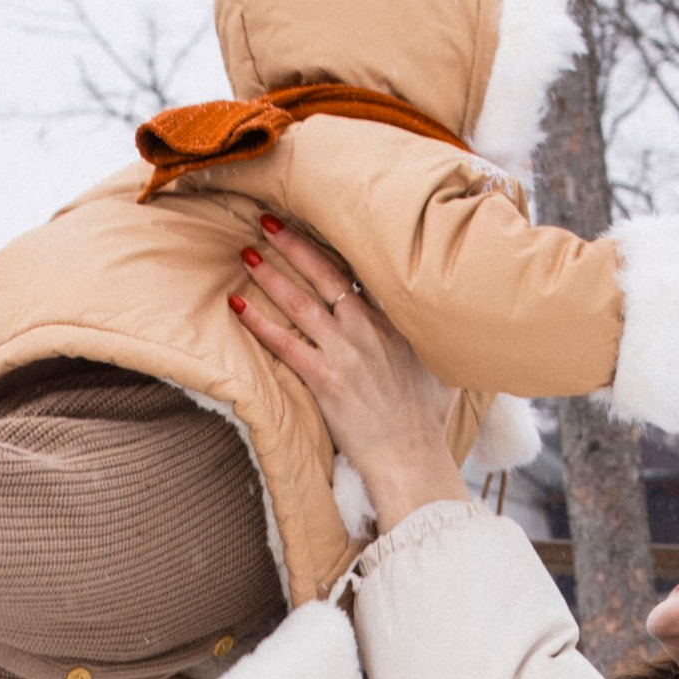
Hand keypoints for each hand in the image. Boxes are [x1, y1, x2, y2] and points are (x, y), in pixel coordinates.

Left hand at [229, 213, 466, 537]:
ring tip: (247, 253)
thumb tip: (440, 328)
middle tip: (267, 221)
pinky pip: (285, 344)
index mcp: (396, 323)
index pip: (359, 273)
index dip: (332, 247)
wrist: (412, 458)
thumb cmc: (426, 422)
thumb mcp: (441, 370)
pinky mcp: (325, 380)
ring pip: (301, 302)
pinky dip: (259, 323)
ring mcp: (346, 354)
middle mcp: (369, 330)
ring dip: (272, 275)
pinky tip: (238, 306)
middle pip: (326, 274)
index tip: (312, 224)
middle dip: (294, 244)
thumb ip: (431, 342)